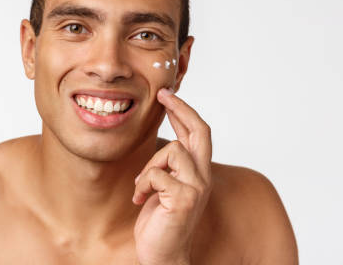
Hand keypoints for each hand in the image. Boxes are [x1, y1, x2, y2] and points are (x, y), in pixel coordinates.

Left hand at [132, 88, 212, 264]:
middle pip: (200, 131)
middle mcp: (203, 177)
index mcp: (198, 172)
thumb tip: (162, 142)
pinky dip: (142, 185)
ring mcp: (196, 187)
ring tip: (141, 189)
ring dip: (149, 167)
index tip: (169, 95)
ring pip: (172, 151)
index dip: (185, 112)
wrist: (163, 255)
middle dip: (181, 108)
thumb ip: (168, 166)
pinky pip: (156, 174)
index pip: (198, 134)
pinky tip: (139, 200)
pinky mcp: (184, 198)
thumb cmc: (161, 221)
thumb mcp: (164, 187)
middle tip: (163, 94)